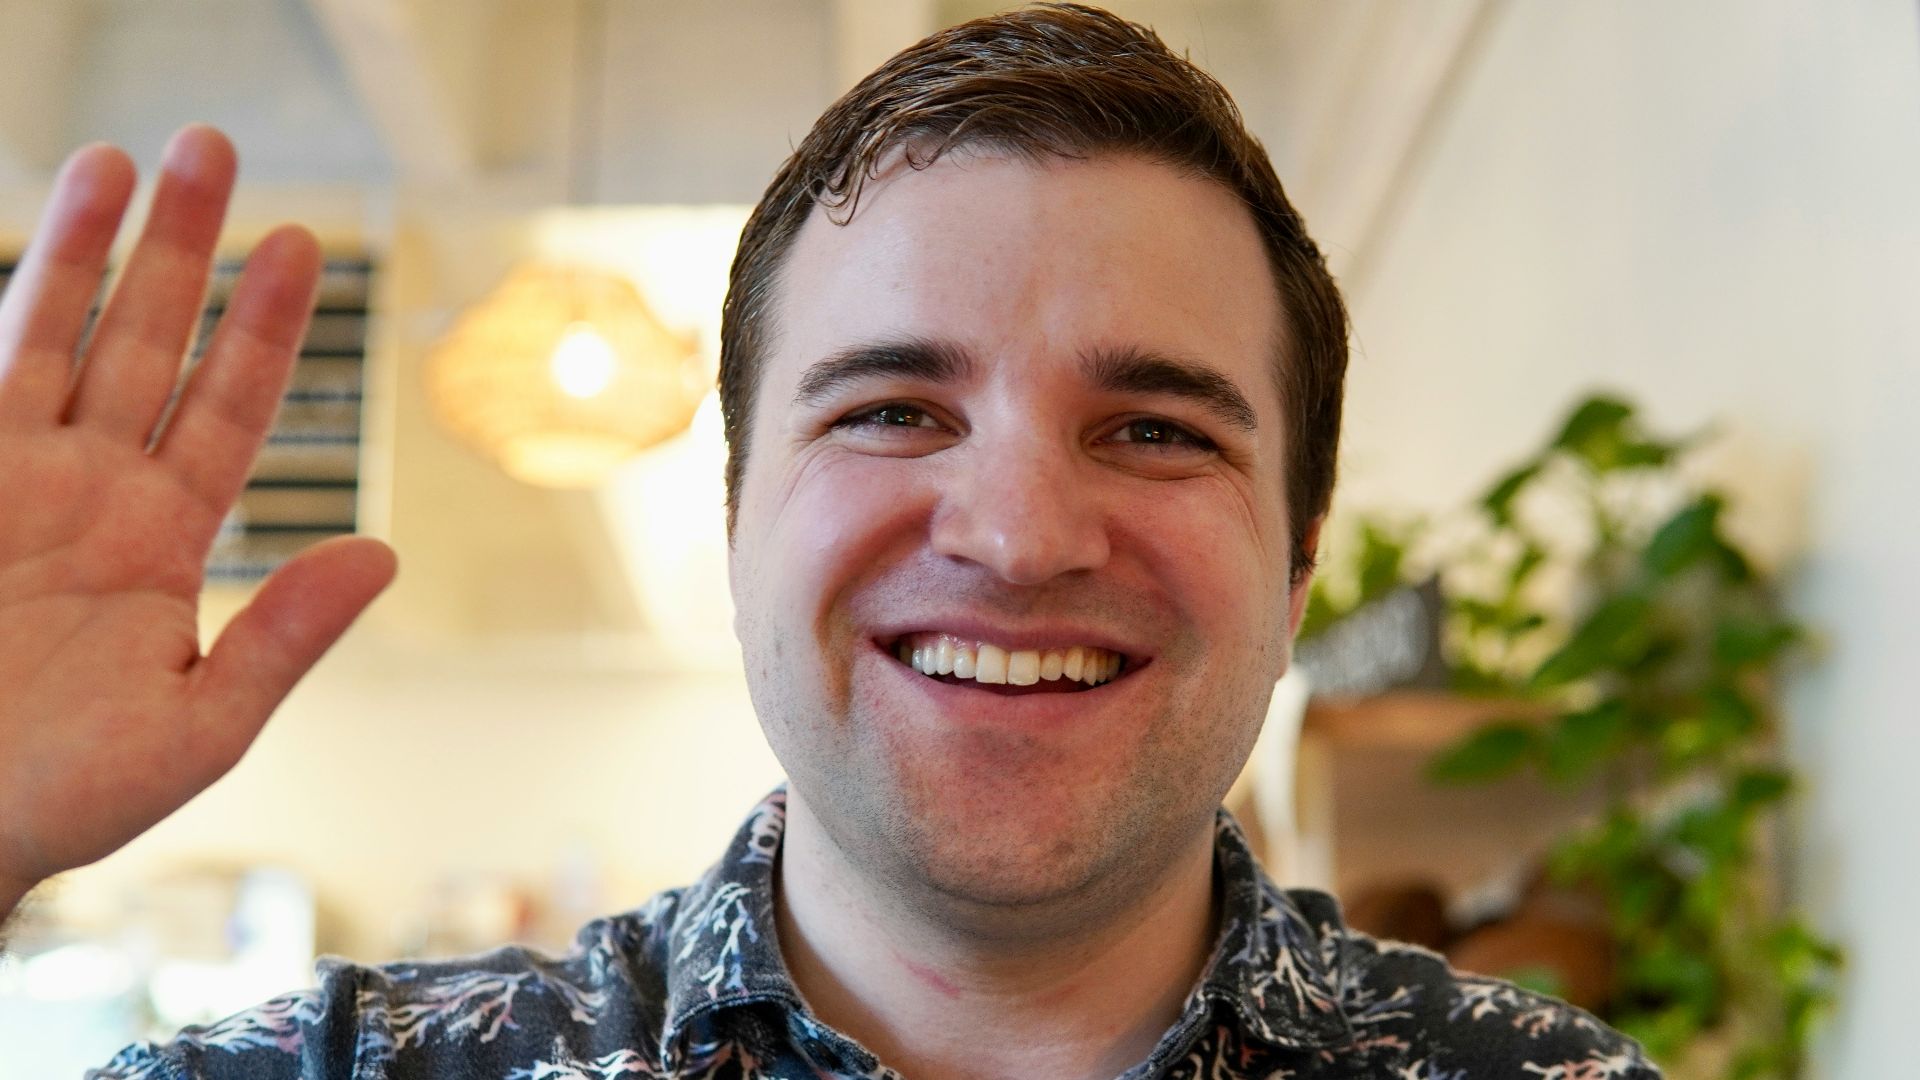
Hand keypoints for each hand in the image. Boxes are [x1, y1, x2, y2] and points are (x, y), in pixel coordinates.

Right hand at [0, 126, 395, 913]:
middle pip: (146, 343)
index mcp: (163, 539)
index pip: (230, 407)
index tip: (301, 245)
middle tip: (210, 148)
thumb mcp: (201, 728)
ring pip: (52, 339)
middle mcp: (91, 492)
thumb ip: (284, 638)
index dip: (264, 327)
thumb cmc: (64, 796)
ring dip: (80, 251)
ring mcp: (10, 483)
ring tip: (112, 158)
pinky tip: (24, 250)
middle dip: (178, 250)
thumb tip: (381, 557)